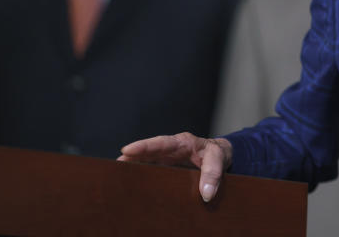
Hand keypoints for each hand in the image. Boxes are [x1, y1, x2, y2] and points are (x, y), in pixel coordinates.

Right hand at [118, 132, 232, 201]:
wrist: (221, 156)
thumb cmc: (218, 154)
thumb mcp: (219, 159)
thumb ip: (213, 174)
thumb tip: (206, 194)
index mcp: (182, 143)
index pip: (161, 143)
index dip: (144, 146)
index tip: (127, 150)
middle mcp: (171, 150)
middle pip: (148, 151)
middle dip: (132, 156)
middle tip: (116, 164)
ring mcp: (166, 160)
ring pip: (146, 161)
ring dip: (133, 167)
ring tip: (116, 175)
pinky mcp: (165, 169)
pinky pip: (150, 170)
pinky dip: (140, 176)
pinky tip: (130, 184)